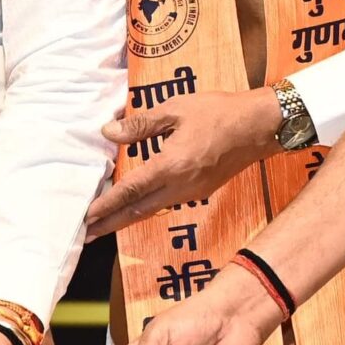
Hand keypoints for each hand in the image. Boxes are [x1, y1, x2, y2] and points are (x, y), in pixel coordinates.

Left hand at [85, 89, 281, 238]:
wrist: (260, 126)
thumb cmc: (219, 112)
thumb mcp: (175, 109)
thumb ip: (140, 124)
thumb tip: (109, 133)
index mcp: (172, 165)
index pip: (130, 190)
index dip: (105, 205)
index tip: (86, 217)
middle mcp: (181, 186)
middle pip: (137, 211)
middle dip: (109, 224)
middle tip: (84, 235)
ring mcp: (192, 192)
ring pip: (151, 210)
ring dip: (125, 218)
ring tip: (102, 224)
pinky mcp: (200, 191)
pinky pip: (165, 203)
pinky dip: (144, 208)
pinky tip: (133, 205)